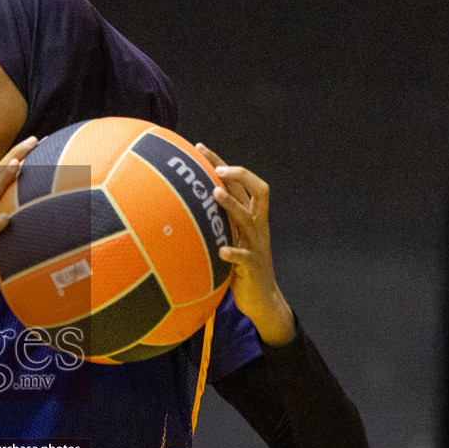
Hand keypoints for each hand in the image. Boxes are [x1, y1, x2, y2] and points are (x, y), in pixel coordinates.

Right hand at [0, 136, 37, 356]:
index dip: (18, 155)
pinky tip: (6, 218)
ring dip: (3, 181)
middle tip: (34, 140)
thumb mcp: (4, 236)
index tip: (40, 140)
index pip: (3, 175)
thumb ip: (16, 221)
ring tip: (18, 166)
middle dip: (14, 156)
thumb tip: (44, 213)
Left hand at [197, 146, 295, 347]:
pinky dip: (233, 253)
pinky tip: (221, 251)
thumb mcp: (230, 240)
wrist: (262, 299)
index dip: (224, 164)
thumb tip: (186, 206)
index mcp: (251, 218)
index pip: (242, 183)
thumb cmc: (240, 268)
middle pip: (256, 191)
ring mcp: (256, 245)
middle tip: (217, 169)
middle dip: (237, 175)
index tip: (201, 148)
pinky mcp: (252, 266)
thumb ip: (217, 223)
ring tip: (215, 193)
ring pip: (248, 218)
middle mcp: (256, 227)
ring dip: (232, 205)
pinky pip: (243, 257)